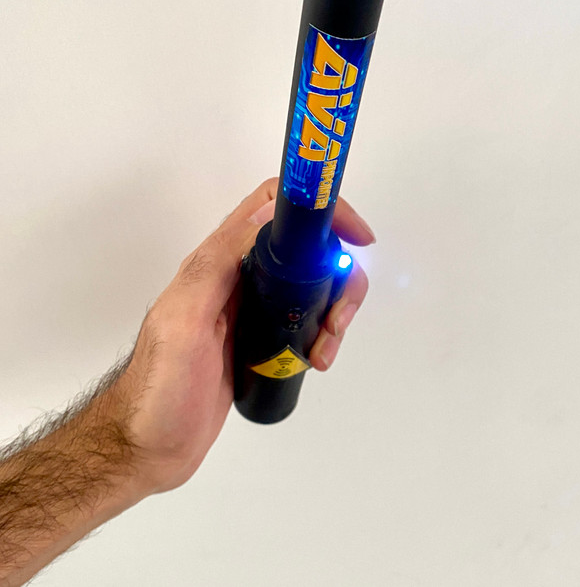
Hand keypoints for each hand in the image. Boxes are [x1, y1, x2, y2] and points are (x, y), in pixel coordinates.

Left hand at [115, 178, 373, 495]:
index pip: (273, 207)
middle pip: (306, 247)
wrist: (151, 446)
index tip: (355, 236)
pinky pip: (306, 318)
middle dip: (338, 273)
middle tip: (341, 316)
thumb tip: (266, 216)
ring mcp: (252, 307)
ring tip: (326, 348)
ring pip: (313, 284)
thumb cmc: (161, 387)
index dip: (319, 209)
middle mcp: (239, 274)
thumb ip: (217, 266)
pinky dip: (324, 333)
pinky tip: (318, 359)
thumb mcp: (184, 321)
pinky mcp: (263, 337)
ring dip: (335, 308)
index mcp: (217, 260)